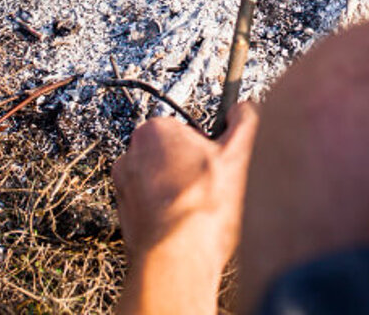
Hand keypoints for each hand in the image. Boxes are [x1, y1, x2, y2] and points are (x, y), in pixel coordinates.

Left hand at [111, 103, 258, 314]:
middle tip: (213, 186)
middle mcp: (131, 155)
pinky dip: (168, 213)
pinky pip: (153, 206)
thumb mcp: (239, 153)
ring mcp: (124, 188)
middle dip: (191, 168)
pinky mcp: (125, 217)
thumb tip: (243, 110)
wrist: (178, 259)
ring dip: (180, 192)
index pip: (186, 128)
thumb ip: (244, 120)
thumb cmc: (204, 209)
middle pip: (172, 154)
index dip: (208, 147)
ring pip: (162, 182)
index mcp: (155, 131)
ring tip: (202, 210)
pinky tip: (187, 225)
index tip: (218, 162)